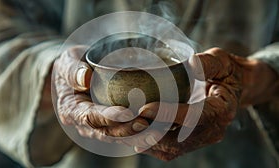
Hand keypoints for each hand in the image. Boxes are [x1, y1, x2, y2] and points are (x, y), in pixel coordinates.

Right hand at [53, 46, 149, 141]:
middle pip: (107, 132)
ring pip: (118, 136)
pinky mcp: (110, 125)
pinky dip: (140, 134)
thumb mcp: (67, 62)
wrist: (73, 75)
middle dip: (128, 130)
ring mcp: (98, 126)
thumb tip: (85, 78)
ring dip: (137, 136)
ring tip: (156, 131)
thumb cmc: (71, 65)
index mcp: (71, 110)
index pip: (90, 117)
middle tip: (147, 123)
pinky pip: (125, 133)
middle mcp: (84, 123)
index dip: (109, 117)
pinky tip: (157, 131)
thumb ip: (72, 70)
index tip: (127, 113)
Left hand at [136, 47, 267, 159]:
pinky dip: (149, 143)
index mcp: (221, 110)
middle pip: (177, 140)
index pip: (193, 117)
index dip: (167, 114)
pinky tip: (132, 134)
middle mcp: (212, 131)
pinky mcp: (192, 141)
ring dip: (144, 140)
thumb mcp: (222, 61)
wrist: (235, 89)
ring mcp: (201, 139)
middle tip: (124, 122)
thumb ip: (208, 63)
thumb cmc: (226, 72)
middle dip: (148, 132)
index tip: (143, 109)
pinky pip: (168, 149)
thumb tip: (190, 64)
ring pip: (170, 149)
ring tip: (122, 130)